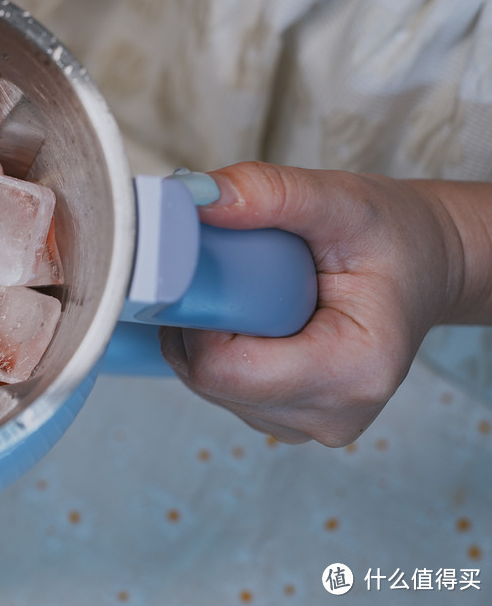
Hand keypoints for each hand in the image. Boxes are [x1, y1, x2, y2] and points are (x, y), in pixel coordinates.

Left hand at [160, 161, 468, 445]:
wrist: (423, 268)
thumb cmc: (393, 237)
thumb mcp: (342, 199)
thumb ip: (270, 192)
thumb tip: (192, 199)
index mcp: (353, 371)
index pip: (223, 368)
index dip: (196, 318)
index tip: (201, 270)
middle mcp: (331, 414)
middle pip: (209, 380)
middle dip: (197, 322)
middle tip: (224, 272)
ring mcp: (308, 424)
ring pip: (208, 386)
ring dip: (204, 336)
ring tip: (245, 292)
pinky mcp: (288, 418)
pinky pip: (221, 388)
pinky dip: (216, 350)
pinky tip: (246, 315)